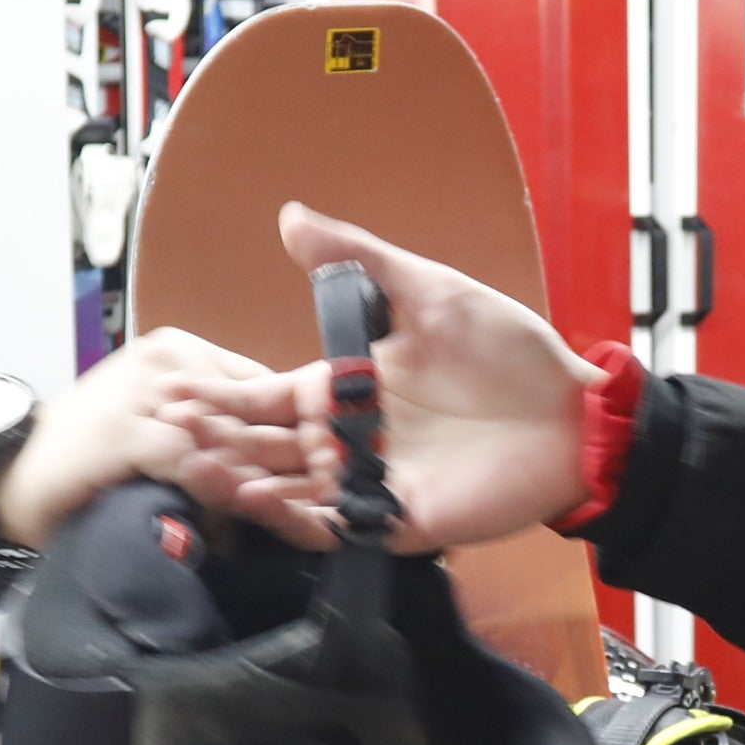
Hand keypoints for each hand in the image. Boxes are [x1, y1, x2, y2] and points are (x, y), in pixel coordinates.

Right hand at [0, 326, 318, 547]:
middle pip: (252, 412)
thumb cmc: (85, 454)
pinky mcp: (129, 429)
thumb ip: (205, 428)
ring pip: (229, 438)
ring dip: (266, 482)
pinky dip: (221, 493)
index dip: (290, 432)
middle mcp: (169, 361)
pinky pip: (193, 463)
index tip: (320, 474)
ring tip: (300, 519)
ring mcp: (148, 392)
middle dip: (289, 462)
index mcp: (179, 352)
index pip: (258, 387)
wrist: (9, 470)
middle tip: (326, 506)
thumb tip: (268, 463)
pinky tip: (243, 522)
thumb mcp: (153, 423)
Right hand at [161, 202, 603, 551]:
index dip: (222, 396)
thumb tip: (291, 216)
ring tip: (203, 470)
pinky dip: (301, 520)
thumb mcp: (431, 290)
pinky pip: (339, 528)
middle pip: (266, 447)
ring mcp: (371, 482)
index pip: (266, 397)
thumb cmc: (510, 351)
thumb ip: (360, 259)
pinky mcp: (401, 521)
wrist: (573, 415)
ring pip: (290, 490)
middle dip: (218, 441)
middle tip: (171, 432)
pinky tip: (269, 505)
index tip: (177, 389)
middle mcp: (350, 437)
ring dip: (245, 482)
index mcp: (347, 386)